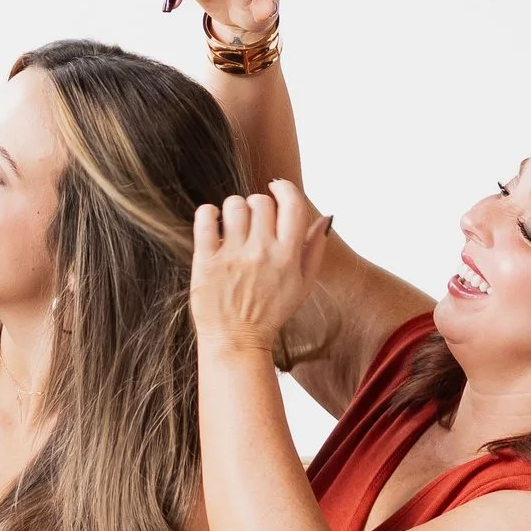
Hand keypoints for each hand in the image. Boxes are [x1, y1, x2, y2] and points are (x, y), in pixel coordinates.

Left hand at [191, 181, 328, 356]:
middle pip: (261, 201)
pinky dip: (208, 214)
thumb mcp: (302, 285)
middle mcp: (261, 252)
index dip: (285, 188)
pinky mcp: (206, 260)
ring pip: (234, 205)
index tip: (277, 189)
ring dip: (234, 210)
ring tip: (233, 226)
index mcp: (288, 256)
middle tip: (253, 221)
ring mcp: (232, 256)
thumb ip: (314, 249)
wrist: (236, 341)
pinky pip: (205, 218)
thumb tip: (325, 217)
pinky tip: (212, 223)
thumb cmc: (270, 313)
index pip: (292, 203)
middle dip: (258, 204)